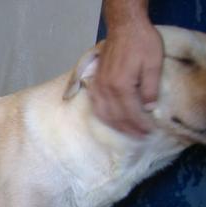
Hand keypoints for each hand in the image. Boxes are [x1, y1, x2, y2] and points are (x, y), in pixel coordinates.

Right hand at [90, 22, 162, 136]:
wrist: (124, 28)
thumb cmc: (141, 43)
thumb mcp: (153, 64)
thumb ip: (150, 88)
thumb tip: (149, 109)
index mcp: (121, 86)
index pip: (130, 113)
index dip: (139, 125)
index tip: (148, 132)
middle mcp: (106, 89)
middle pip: (116, 117)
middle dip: (128, 129)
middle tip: (139, 136)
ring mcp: (98, 87)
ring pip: (103, 114)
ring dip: (114, 126)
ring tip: (126, 131)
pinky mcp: (94, 83)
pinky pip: (95, 106)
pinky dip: (102, 117)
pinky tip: (109, 120)